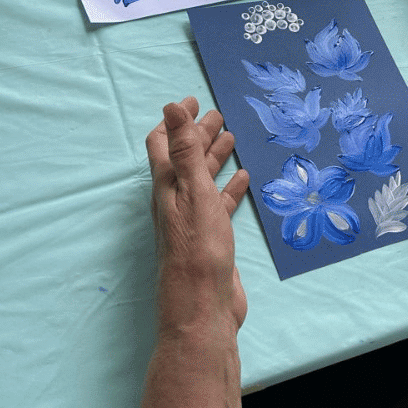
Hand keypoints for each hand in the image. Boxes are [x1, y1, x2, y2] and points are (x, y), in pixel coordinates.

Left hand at [146, 97, 250, 336]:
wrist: (203, 306)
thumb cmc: (197, 247)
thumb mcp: (192, 191)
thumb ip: (184, 150)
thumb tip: (170, 107)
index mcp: (167, 186)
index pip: (164, 144)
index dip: (175, 121)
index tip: (192, 100)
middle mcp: (177, 199)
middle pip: (186, 159)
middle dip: (199, 134)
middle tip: (218, 114)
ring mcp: (194, 219)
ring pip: (204, 180)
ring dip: (215, 157)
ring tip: (232, 137)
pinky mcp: (212, 237)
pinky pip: (220, 203)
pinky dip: (230, 187)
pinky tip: (243, 177)